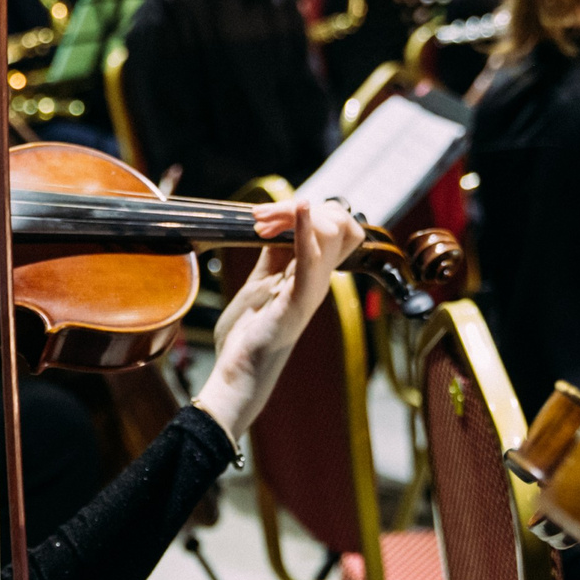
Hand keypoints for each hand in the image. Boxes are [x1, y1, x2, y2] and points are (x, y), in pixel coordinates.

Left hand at [192, 197, 364, 443]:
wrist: (238, 371)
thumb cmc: (248, 332)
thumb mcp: (261, 282)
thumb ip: (274, 255)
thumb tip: (279, 225)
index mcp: (313, 274)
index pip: (336, 226)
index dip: (305, 211)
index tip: (264, 219)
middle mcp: (320, 279)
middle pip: (341, 223)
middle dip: (298, 208)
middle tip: (260, 219)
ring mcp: (312, 289)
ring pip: (332, 232)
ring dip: (293, 216)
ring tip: (261, 223)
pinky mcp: (297, 301)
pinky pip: (311, 258)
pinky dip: (305, 229)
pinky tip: (299, 210)